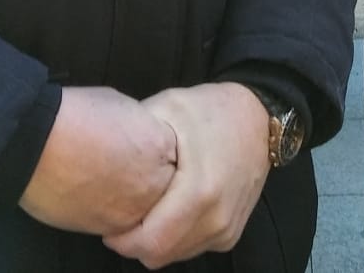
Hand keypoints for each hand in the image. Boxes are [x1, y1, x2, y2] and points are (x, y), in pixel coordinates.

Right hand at [20, 87, 177, 236]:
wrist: (36, 142)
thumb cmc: (75, 116)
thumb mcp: (122, 108)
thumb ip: (142, 129)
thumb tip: (140, 139)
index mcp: (161, 147)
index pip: (175, 159)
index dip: (158, 156)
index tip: (145, 153)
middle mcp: (154, 183)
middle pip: (166, 190)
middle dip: (151, 181)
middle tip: (128, 171)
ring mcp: (132, 210)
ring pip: (146, 213)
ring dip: (133, 201)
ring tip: (110, 184)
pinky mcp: (108, 228)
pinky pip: (122, 226)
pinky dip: (112, 213)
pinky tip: (96, 196)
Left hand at [105, 83, 270, 267]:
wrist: (259, 118)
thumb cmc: (210, 111)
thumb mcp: (168, 108)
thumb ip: (138, 136)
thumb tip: (104, 156)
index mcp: (199, 191)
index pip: (151, 242)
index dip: (122, 241)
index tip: (108, 224)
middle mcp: (217, 218)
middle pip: (161, 255)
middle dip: (134, 244)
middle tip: (120, 222)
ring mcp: (227, 229)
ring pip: (177, 255)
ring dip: (155, 242)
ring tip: (143, 214)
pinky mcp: (231, 233)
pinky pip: (193, 248)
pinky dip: (175, 239)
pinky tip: (167, 214)